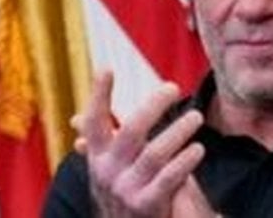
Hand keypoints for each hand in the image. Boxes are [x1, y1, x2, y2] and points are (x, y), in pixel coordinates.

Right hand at [73, 70, 213, 217]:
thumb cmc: (121, 193)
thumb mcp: (104, 169)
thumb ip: (97, 143)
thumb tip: (75, 121)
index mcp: (96, 157)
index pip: (93, 121)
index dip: (98, 95)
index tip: (106, 68)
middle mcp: (107, 171)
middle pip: (131, 131)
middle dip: (152, 106)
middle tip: (172, 88)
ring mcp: (126, 189)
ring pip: (154, 153)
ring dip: (177, 132)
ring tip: (195, 117)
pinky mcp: (147, 205)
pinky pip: (169, 179)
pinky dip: (185, 161)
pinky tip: (198, 149)